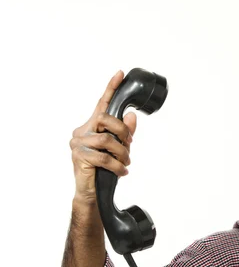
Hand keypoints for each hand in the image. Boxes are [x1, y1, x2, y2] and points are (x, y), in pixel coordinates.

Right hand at [69, 71, 136, 204]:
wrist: (91, 192)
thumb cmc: (104, 170)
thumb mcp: (119, 150)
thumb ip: (125, 133)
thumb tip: (132, 115)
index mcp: (91, 127)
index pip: (101, 104)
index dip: (110, 88)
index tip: (120, 74)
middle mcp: (81, 132)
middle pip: (105, 118)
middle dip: (122, 130)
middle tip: (130, 144)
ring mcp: (78, 144)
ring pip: (106, 140)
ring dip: (122, 153)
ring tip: (125, 163)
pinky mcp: (79, 157)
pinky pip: (103, 157)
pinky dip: (117, 166)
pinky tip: (121, 172)